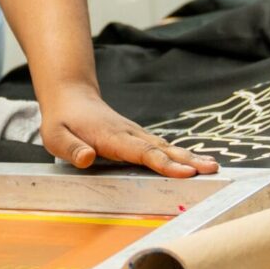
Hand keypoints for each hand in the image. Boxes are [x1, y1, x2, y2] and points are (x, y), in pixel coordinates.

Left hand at [37, 83, 218, 177]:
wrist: (70, 96)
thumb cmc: (62, 120)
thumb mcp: (56, 136)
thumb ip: (71, 149)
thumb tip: (87, 159)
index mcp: (112, 137)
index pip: (143, 152)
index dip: (165, 163)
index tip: (186, 172)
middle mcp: (129, 134)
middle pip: (162, 149)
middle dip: (188, 160)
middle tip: (212, 170)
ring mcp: (135, 134)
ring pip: (166, 147)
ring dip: (190, 157)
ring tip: (213, 167)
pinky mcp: (137, 137)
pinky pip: (161, 147)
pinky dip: (180, 154)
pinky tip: (195, 162)